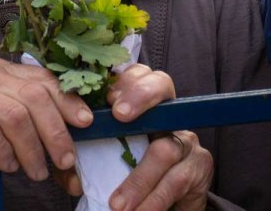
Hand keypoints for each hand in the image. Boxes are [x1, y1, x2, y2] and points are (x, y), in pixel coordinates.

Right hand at [0, 58, 91, 179]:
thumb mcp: (4, 128)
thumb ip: (36, 139)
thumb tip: (73, 170)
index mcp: (4, 70)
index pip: (44, 79)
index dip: (67, 100)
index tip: (86, 123)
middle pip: (32, 96)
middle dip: (54, 132)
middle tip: (63, 163)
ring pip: (11, 113)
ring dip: (29, 148)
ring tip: (35, 172)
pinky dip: (0, 149)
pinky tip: (7, 164)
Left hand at [98, 65, 211, 210]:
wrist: (166, 205)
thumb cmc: (130, 177)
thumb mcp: (106, 161)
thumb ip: (88, 158)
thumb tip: (70, 175)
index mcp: (140, 104)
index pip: (136, 74)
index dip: (124, 80)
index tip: (108, 99)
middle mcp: (167, 112)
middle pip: (162, 84)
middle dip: (139, 96)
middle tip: (119, 116)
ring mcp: (186, 137)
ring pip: (166, 146)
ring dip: (139, 177)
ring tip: (118, 203)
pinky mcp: (200, 165)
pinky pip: (177, 180)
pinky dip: (154, 199)